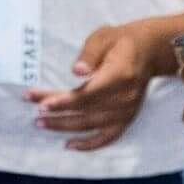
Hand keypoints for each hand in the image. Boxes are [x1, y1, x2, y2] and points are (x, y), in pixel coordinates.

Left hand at [28, 22, 162, 151]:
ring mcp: (127, 111)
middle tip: (35, 115)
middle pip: (86, 110)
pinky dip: (89, 144)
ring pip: (92, 124)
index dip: (65, 101)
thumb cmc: (119, 42)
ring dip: (65, 126)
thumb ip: (89, 54)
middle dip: (58, 113)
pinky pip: (108, 137)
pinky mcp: (127, 118)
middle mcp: (125, 97)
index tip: (42, 104)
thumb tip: (76, 71)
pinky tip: (69, 145)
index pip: (88, 94)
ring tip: (41, 124)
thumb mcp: (103, 38)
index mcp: (119, 75)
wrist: (148, 51)